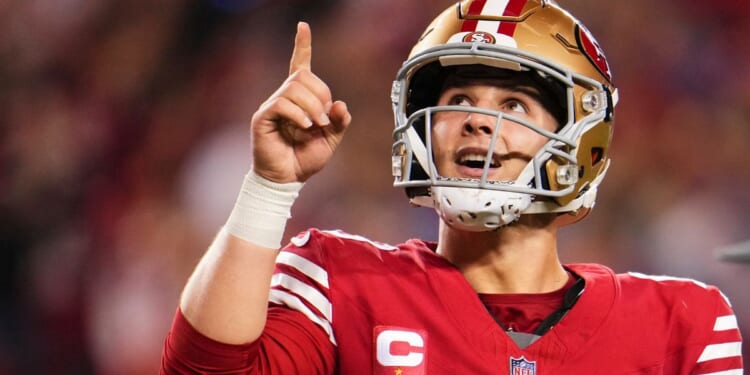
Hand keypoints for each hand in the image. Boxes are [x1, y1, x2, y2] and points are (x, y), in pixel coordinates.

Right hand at [250, 22, 351, 182]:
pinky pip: (281, 104)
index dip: (302, 45)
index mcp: (300, 99)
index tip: (303, 26)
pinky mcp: (263, 118)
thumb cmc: (304, 159)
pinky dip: (298, 114)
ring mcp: (272, 106)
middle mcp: (284, 98)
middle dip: (320, 95)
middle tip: (324, 120)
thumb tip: (340, 103)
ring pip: (293, 88)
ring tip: (315, 126)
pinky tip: (304, 127)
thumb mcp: (331, 139)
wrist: (288, 180)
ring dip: (311, 107)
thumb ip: (339, 121)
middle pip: (302, 76)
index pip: (300, 65)